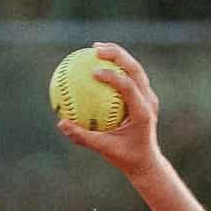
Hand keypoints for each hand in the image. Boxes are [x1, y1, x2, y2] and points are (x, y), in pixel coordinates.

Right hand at [56, 42, 162, 179]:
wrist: (147, 162)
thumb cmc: (126, 158)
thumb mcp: (104, 149)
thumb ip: (83, 137)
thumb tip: (61, 124)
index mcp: (141, 112)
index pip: (128, 87)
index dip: (112, 76)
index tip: (94, 71)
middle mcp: (148, 101)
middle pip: (135, 69)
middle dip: (117, 54)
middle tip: (95, 49)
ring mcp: (149, 97)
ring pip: (135, 68)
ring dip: (118, 55)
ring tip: (96, 48)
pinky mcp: (145, 96)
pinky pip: (131, 76)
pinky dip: (116, 67)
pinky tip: (98, 64)